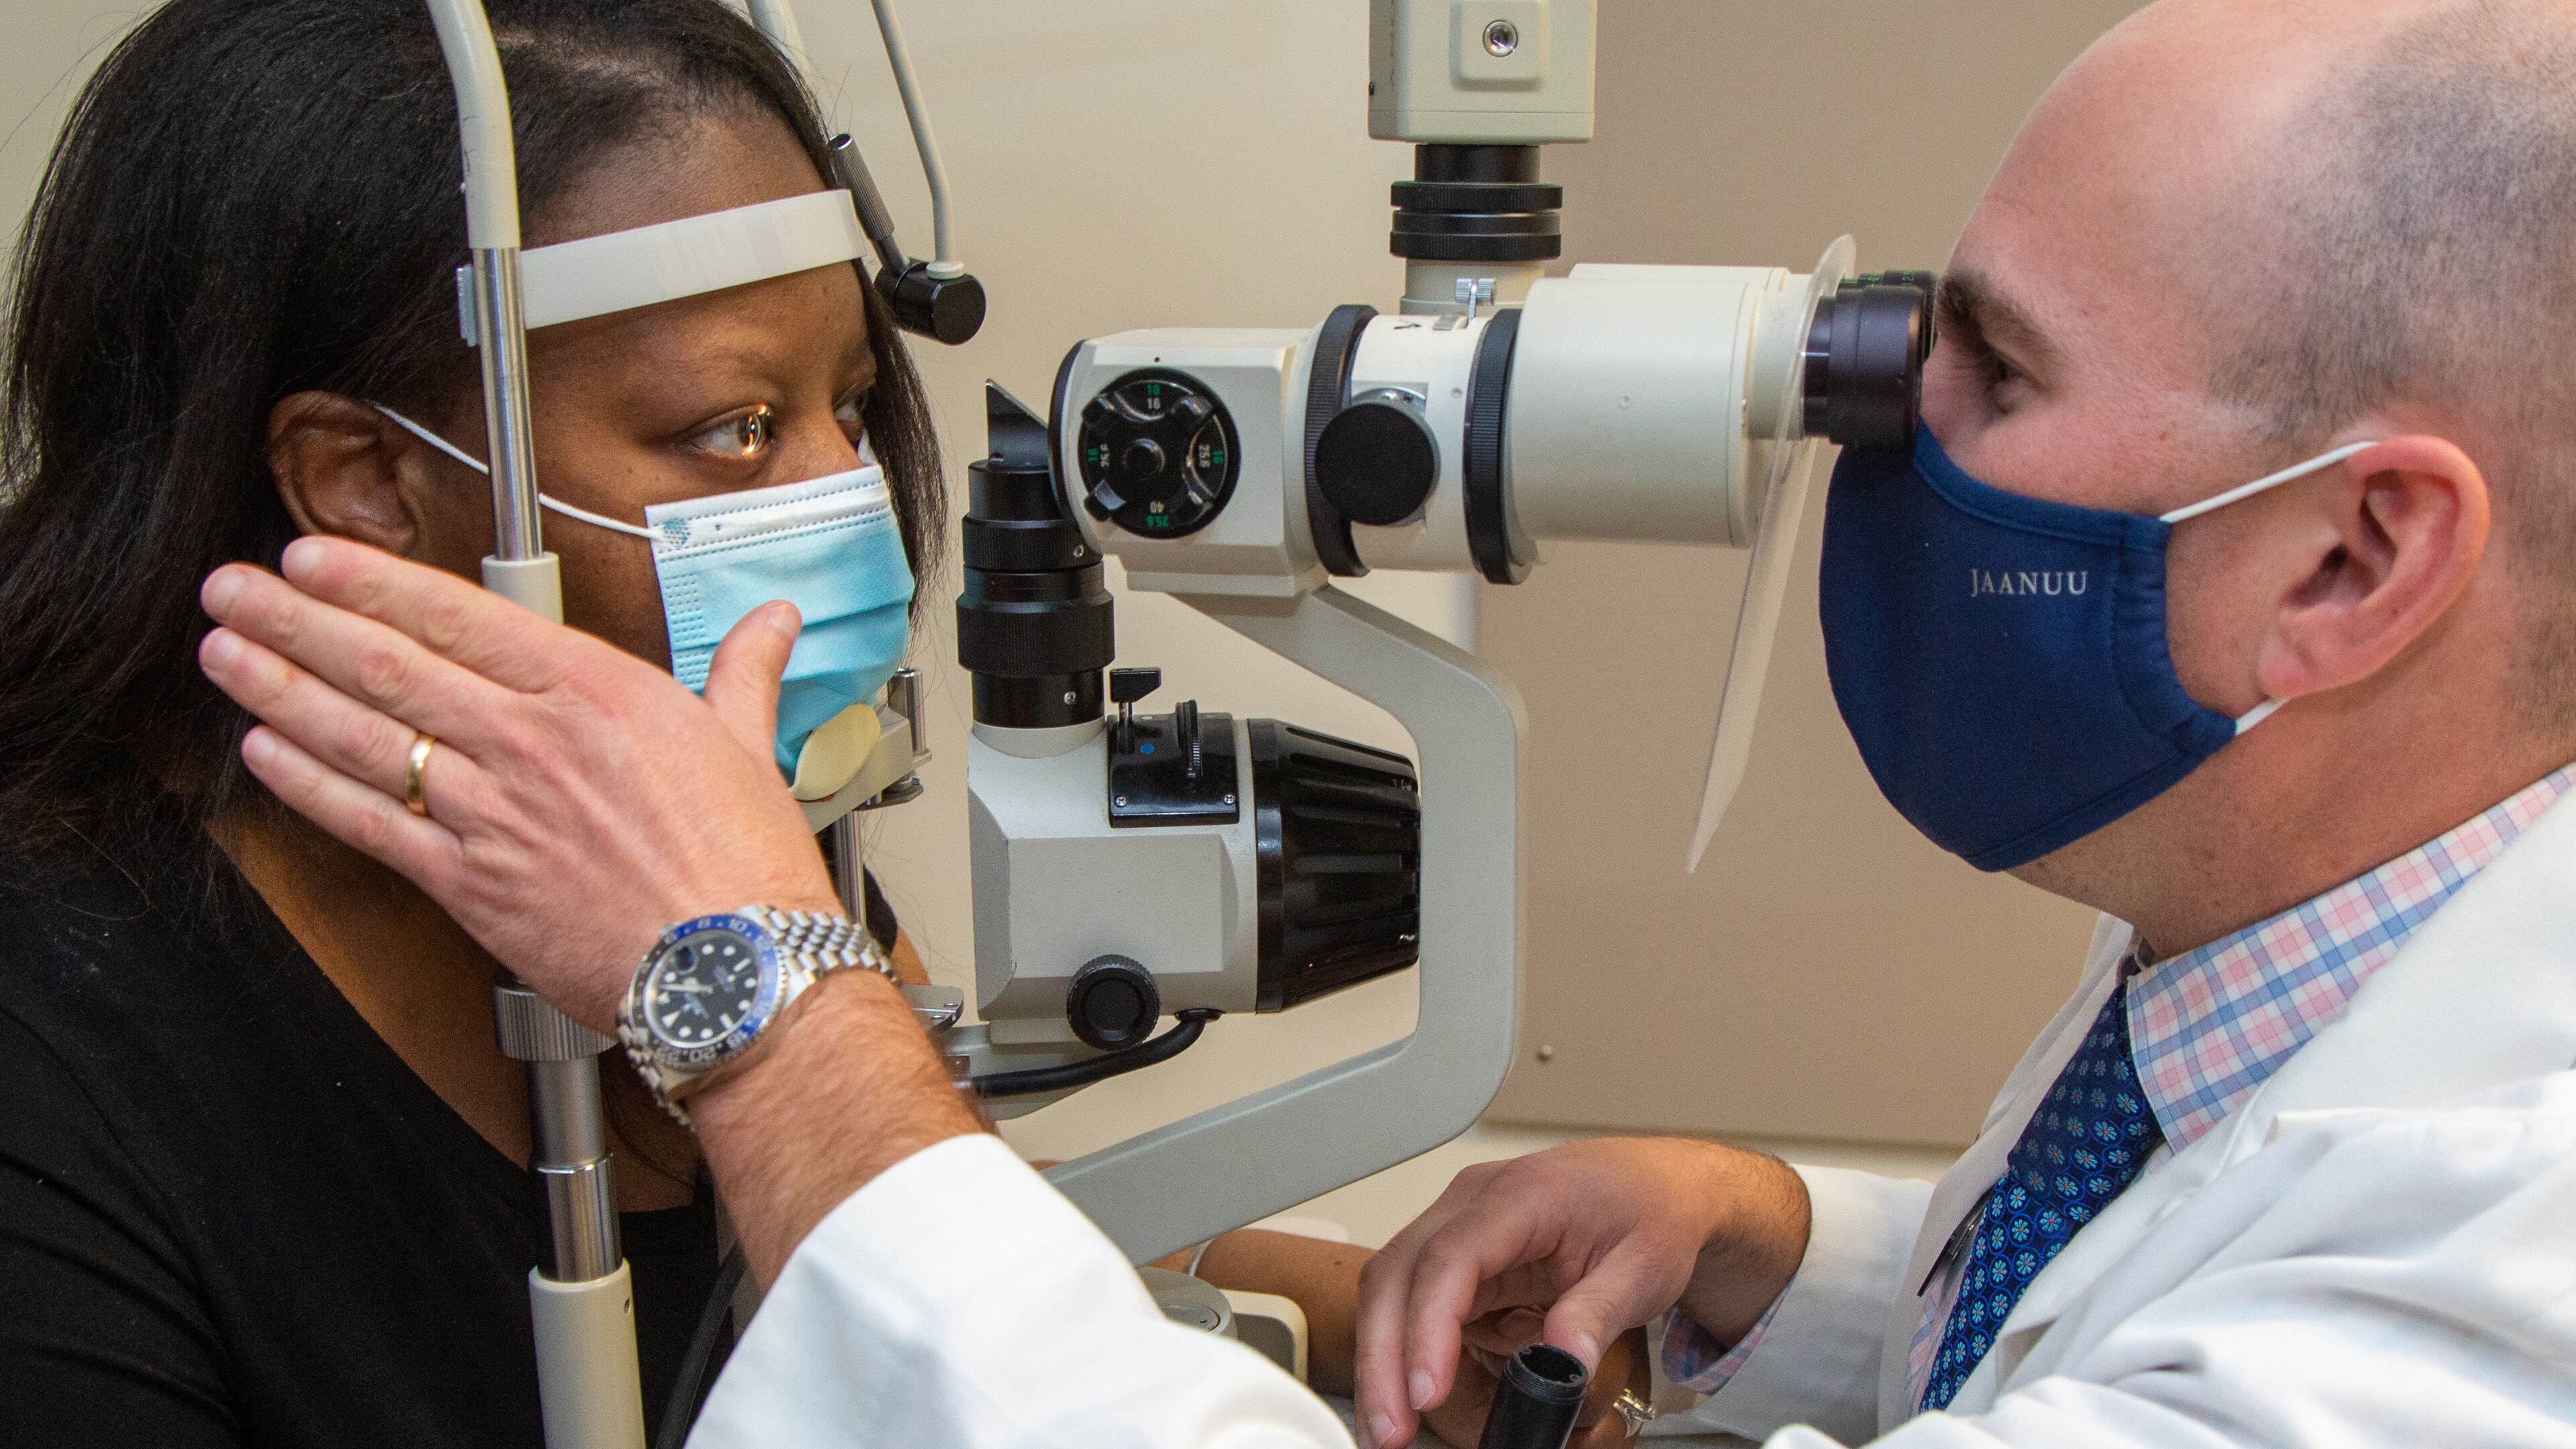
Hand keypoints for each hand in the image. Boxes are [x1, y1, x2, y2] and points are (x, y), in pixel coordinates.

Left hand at [196, 537, 839, 1029]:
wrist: (739, 974)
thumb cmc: (745, 870)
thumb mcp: (747, 746)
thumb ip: (741, 673)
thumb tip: (771, 624)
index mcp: (596, 693)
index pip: (457, 616)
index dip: (370, 581)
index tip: (313, 556)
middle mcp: (530, 743)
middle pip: (386, 664)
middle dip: (295, 619)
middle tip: (231, 589)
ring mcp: (492, 813)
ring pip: (361, 735)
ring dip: (279, 688)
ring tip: (225, 652)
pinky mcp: (469, 885)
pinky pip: (368, 824)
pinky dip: (308, 785)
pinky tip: (265, 753)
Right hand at [1353, 1139, 1809, 1447]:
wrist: (1659, 1188)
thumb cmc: (1650, 1213)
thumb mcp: (1644, 1268)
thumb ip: (1597, 1314)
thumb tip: (1560, 1363)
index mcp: (1521, 1195)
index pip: (1451, 1257)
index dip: (1428, 1325)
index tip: (1426, 1388)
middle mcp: (1474, 1203)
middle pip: (1399, 1273)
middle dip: (1385, 1356)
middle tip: (1393, 1428)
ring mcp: (1460, 1226)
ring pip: (1394, 1290)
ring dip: (1388, 1360)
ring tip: (1397, 1425)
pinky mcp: (1462, 1257)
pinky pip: (1419, 1304)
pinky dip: (1416, 1353)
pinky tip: (1433, 1392)